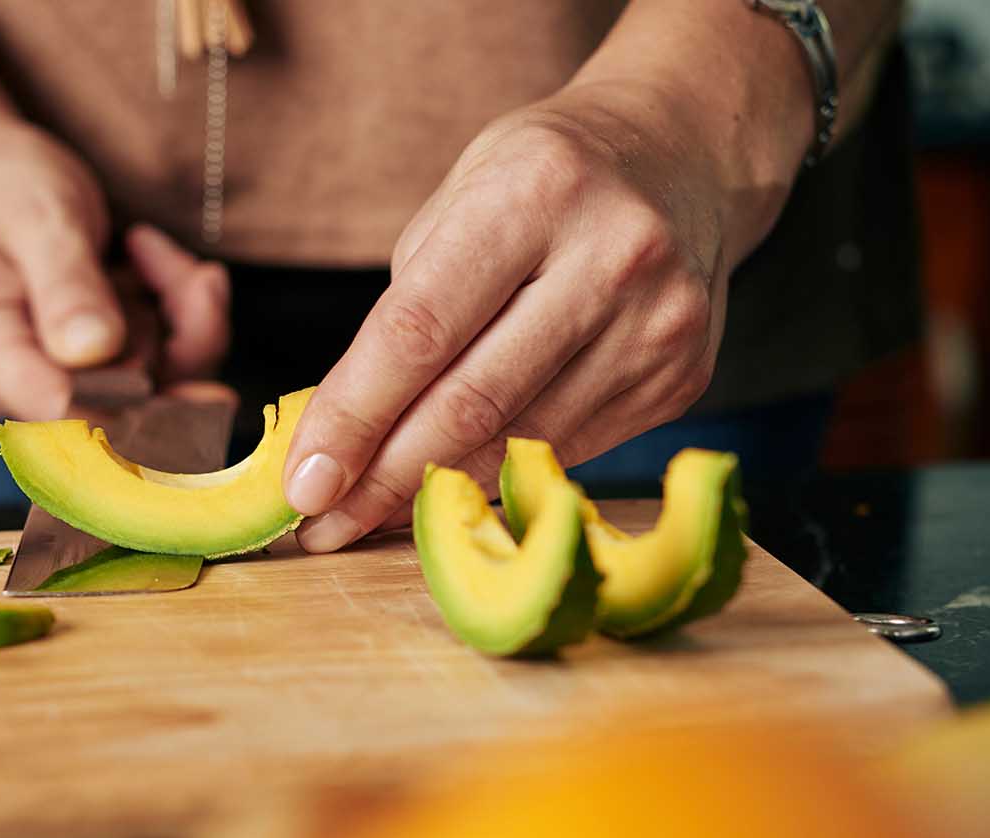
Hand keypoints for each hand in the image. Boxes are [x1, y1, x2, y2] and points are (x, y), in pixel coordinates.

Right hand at [0, 119, 229, 419]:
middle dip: (176, 337)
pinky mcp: (106, 374)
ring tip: (151, 247)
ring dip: (188, 319)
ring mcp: (69, 384)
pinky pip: (173, 366)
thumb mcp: (36, 219)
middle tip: (174, 264)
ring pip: (166, 388)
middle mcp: (23, 387)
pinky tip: (170, 265)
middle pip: (129, 410)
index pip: (60, 411)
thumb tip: (94, 353)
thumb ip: (66, 285)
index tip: (188, 360)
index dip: (134, 400)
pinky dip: (188, 316)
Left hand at [283, 82, 780, 551]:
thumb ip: (413, 305)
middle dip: (383, 478)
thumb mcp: (464, 192)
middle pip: (472, 402)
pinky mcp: (682, 379)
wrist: (687, 159)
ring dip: (433, 493)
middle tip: (322, 526)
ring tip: (368, 518)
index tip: (302, 482)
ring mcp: (658, 326)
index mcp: (535, 191)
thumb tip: (348, 433)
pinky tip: (447, 489)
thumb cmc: (547, 176)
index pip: (420, 330)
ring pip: (519, 442)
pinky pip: (564, 449)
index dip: (353, 416)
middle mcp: (610, 257)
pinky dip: (495, 476)